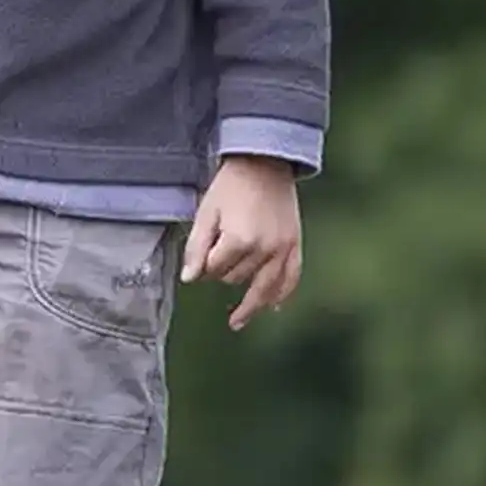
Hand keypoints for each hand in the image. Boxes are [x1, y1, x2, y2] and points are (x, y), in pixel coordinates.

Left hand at [181, 155, 302, 330]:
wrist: (265, 164)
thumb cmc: (230, 187)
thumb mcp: (205, 214)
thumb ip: (196, 248)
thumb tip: (190, 279)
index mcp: (239, 240)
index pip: (213, 270)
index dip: (202, 265)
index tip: (199, 257)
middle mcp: (265, 249)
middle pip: (236, 279)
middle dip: (223, 273)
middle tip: (217, 258)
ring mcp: (284, 249)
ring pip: (264, 288)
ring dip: (250, 302)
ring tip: (238, 321)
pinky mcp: (296, 244)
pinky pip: (291, 277)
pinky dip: (282, 294)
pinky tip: (274, 308)